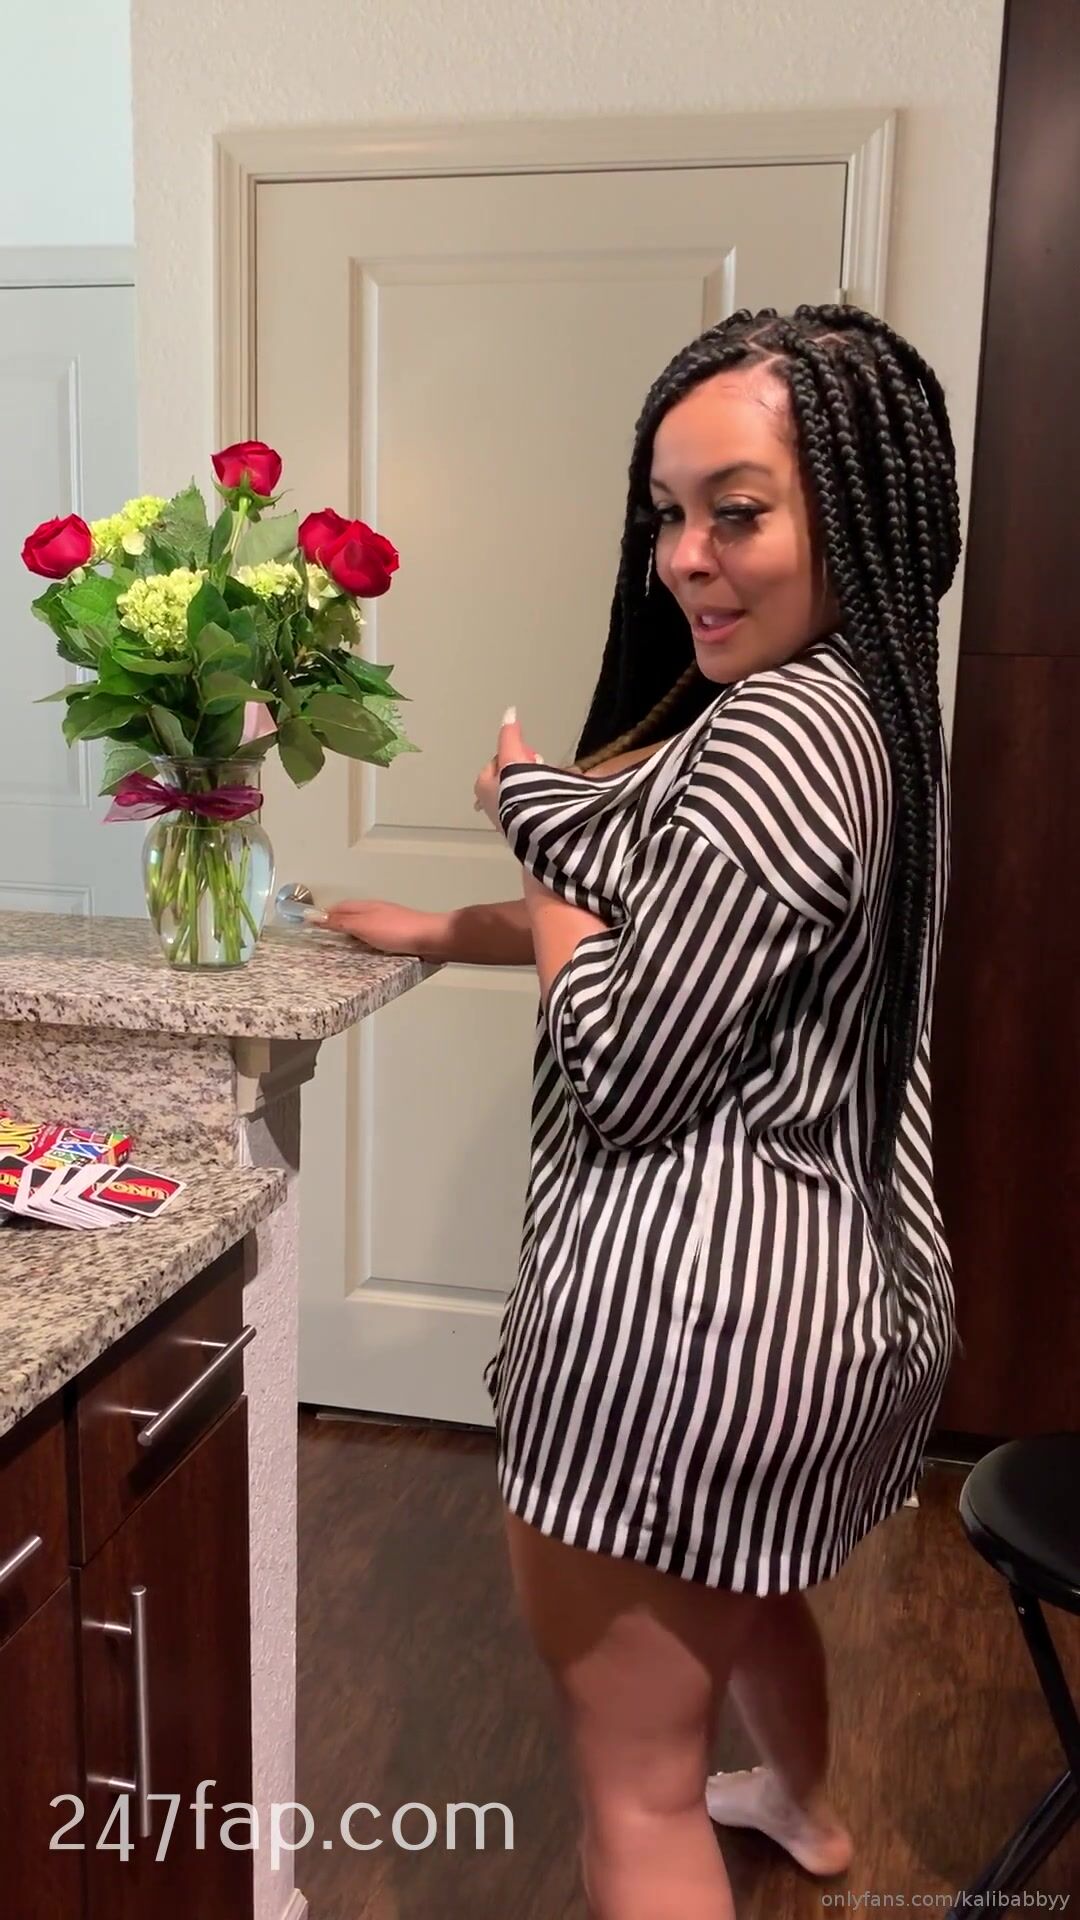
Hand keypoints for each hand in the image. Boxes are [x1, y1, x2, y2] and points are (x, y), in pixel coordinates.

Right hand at [322, 899, 440, 956]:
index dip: (324, 916)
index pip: (338, 908)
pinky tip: (366, 951)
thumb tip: (317, 917)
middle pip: (351, 915)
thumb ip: (340, 922)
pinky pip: (376, 938)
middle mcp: (376, 912)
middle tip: (323, 935)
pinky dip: (366, 942)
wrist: (431, 939)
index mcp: (365, 906)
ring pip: (364, 926)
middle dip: (337, 923)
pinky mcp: (398, 936)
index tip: (311, 924)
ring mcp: (388, 924)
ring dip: (352, 933)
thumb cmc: (400, 931)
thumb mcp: (363, 926)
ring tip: (340, 945)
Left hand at [472, 707, 542, 826]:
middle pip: (513, 775)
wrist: (535, 831)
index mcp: (482, 785)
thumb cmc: (517, 796)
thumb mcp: (513, 760)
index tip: (530, 757)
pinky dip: (547, 798)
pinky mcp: (525, 827)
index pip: (500, 759)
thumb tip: (509, 712)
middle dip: (529, 770)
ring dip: (540, 784)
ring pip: (525, 789)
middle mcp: (492, 802)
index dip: (516, 754)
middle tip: (540, 771)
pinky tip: (556, 798)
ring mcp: (508, 816)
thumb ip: (510, 736)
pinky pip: (536, 804)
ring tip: (551, 785)